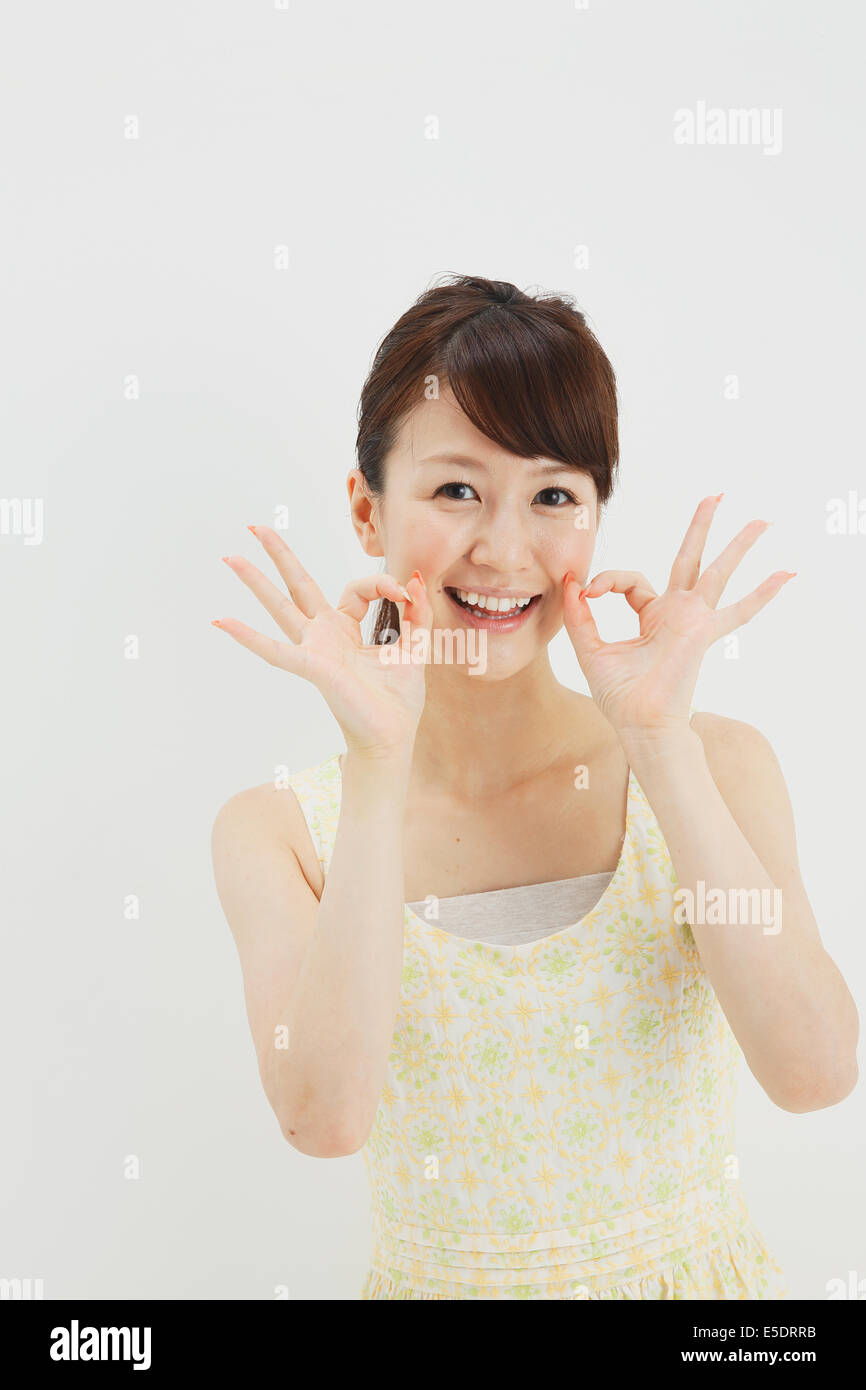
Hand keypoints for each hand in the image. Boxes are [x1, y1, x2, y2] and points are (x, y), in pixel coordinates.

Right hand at [213, 526, 432, 759]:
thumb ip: (417, 612)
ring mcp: (314, 650)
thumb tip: (413, 579)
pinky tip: (222, 621)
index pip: (356, 589)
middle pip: (298, 586)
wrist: (391, 737)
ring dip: (256, 582)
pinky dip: (248, 637)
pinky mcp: (312, 668)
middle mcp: (325, 636)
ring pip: (281, 608)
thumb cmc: (397, 700)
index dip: (381, 584)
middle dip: (280, 556)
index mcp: (347, 629)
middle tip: (256, 527)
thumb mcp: (415, 646)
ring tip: (231, 558)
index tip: (404, 591)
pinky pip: (275, 650)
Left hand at [562, 495, 795, 740]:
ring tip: (762, 520)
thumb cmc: (620, 696)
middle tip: (716, 495)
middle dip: (701, 527)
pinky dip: (763, 594)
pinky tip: (786, 575)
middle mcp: (677, 613)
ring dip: (739, 545)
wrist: (639, 724)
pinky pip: (739, 611)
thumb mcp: (591, 650)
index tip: (587, 591)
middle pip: (689, 559)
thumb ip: (581, 617)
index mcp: (651, 616)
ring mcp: (694, 620)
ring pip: (718, 573)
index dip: (608, 580)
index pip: (633, 582)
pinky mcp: (703, 632)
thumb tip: (572, 584)